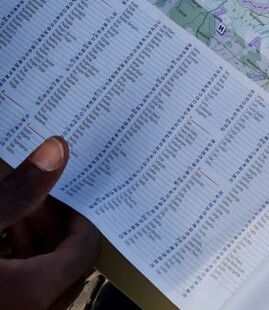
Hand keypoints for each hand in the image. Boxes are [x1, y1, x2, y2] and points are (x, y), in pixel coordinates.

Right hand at [1, 137, 99, 309]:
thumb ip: (17, 193)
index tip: (72, 184)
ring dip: (38, 243)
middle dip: (57, 224)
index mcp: (35, 294)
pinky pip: (26, 293)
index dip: (82, 212)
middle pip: (68, 264)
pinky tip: (5, 234)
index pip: (85, 248)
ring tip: (24, 206)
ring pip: (45, 281)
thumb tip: (57, 148)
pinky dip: (22, 264)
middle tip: (45, 192)